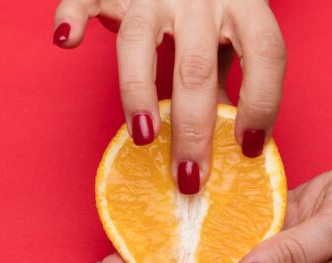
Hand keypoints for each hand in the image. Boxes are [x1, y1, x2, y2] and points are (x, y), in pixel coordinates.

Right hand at [53, 0, 286, 192]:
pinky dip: (72, 17)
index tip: (249, 148)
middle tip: (189, 176)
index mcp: (243, 4)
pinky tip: (67, 41)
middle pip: (196, 66)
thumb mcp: (233, 33)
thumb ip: (231, 77)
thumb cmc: (212, 4)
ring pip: (140, 39)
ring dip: (138, 92)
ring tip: (142, 135)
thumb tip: (231, 141)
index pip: (264, 52)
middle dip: (193, 128)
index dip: (262, 102)